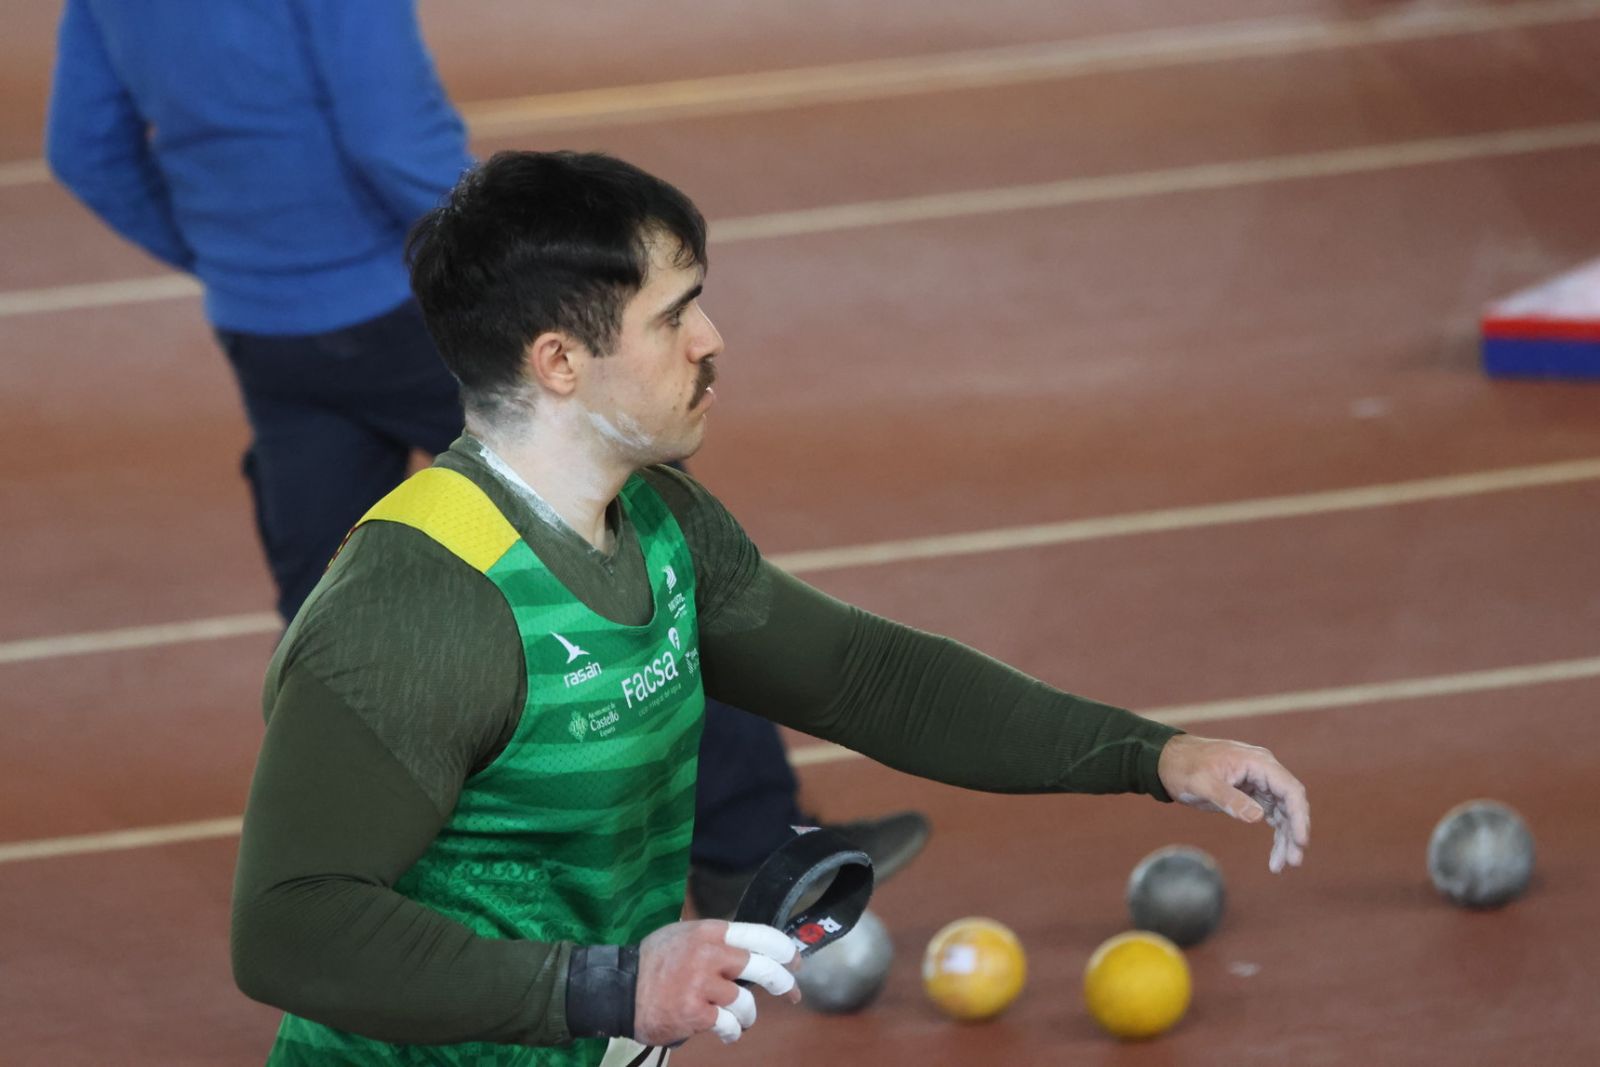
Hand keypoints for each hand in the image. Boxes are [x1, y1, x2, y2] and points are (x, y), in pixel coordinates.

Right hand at [633, 920, 800, 1046]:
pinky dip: (731, 1032)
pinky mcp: (696, 1013)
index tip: (795, 960)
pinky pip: (729, 1025)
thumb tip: (750, 950)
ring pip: (746, 1002)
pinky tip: (726, 1032)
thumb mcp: (683, 935)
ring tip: (738, 1018)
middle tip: (792, 993)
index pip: (760, 934)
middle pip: (763, 968)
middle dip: (784, 983)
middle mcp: (709, 955)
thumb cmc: (653, 963)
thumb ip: (715, 941)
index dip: (784, 949)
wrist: (619, 990)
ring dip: (747, 1015)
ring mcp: (702, 985)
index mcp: (709, 932)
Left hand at [1156, 734, 1309, 871]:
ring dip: (1286, 838)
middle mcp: (1264, 771)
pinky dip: (1276, 835)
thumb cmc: (1185, 768)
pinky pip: (1272, 815)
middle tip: (1293, 861)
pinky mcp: (1253, 794)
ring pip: (1284, 813)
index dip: (1299, 816)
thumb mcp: (1203, 784)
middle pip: (1290, 803)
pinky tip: (1275, 857)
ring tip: (1282, 865)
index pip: (1290, 790)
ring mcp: (1260, 782)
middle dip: (1294, 832)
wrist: (1168, 761)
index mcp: (1258, 762)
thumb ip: (1229, 799)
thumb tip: (1258, 818)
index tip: (1301, 842)